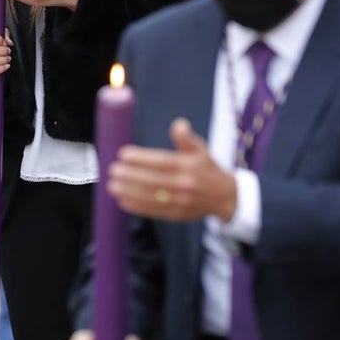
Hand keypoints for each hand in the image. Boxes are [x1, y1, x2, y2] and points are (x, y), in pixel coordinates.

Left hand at [108, 119, 237, 221]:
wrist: (226, 197)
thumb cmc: (207, 169)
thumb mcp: (201, 149)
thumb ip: (186, 138)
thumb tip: (179, 124)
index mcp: (189, 166)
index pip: (162, 162)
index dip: (141, 158)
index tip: (123, 154)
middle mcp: (185, 184)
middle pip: (153, 180)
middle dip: (130, 176)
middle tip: (113, 170)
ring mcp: (182, 201)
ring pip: (151, 197)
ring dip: (129, 192)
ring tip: (112, 186)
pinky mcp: (178, 214)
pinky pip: (155, 211)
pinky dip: (138, 207)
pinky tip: (123, 201)